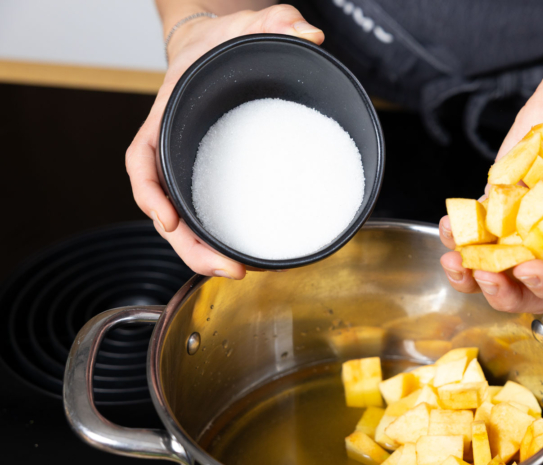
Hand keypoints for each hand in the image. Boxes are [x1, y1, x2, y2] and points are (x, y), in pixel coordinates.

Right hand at [125, 5, 323, 277]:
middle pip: (166, 206)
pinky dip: (223, 238)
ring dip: (207, 252)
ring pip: (189, 220)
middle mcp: (176, 147)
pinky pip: (212, 213)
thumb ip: (277, 21)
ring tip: (242, 273)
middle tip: (229, 269)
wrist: (221, 51)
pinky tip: (250, 256)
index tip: (166, 220)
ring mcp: (194, 166)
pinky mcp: (216, 176)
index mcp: (170, 114)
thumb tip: (311, 34)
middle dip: (191, 245)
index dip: (150, 193)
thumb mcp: (249, 24)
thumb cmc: (225, 42)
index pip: (143, 158)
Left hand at [439, 39, 542, 312]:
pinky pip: (478, 224)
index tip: (529, 271)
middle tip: (486, 276)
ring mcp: (526, 221)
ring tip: (454, 260)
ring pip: (496, 263)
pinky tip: (449, 225)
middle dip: (503, 290)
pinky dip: (460, 231)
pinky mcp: (502, 196)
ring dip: (471, 271)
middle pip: (528, 286)